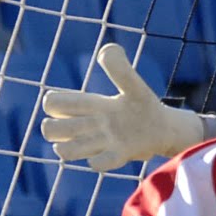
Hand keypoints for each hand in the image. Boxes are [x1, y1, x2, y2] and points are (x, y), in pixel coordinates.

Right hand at [41, 44, 205, 171]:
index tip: (75, 104)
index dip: (54, 103)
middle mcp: (91, 126)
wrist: (165, 128)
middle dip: (53, 128)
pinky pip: (96, 165)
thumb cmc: (144, 105)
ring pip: (65, 150)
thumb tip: (107, 50)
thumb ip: (120, 68)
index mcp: (90, 105)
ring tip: (92, 141)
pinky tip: (114, 152)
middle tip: (78, 126)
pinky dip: (99, 160)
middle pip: (50, 129)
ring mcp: (102, 143)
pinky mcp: (117, 157)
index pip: (54, 102)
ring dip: (71, 147)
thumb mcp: (133, 85)